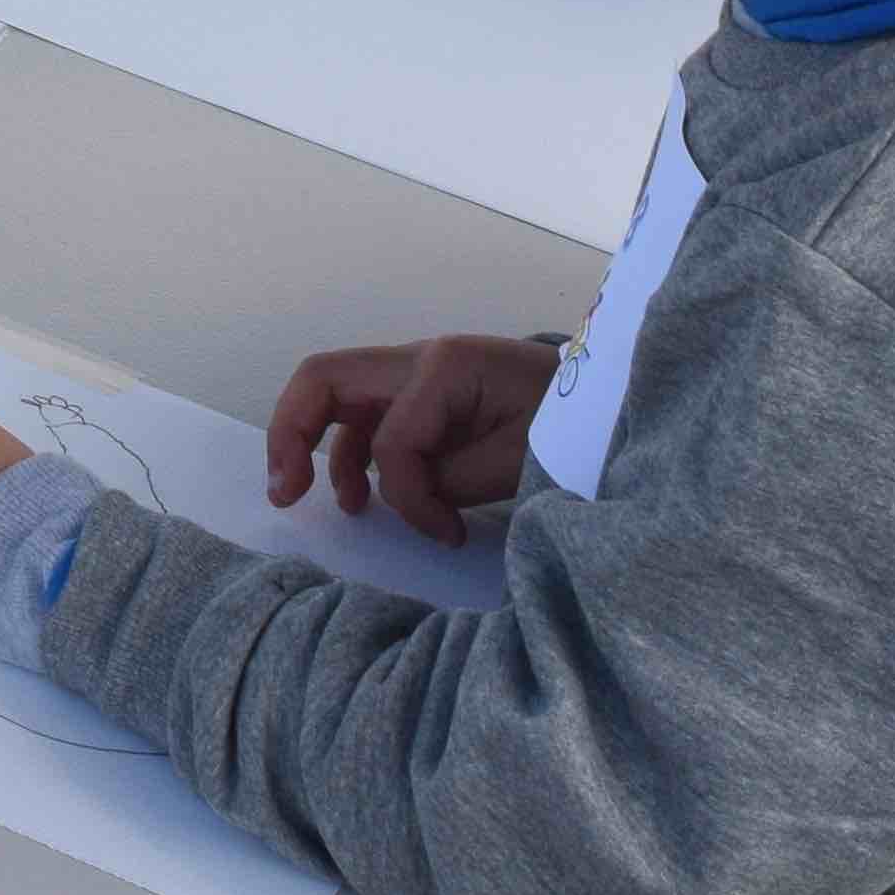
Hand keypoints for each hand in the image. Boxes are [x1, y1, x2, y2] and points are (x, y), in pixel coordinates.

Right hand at [265, 334, 559, 542]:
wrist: (610, 398)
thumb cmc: (571, 423)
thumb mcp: (517, 458)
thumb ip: (448, 479)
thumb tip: (404, 499)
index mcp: (443, 367)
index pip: (392, 440)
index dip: (406, 497)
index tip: (446, 534)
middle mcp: (418, 359)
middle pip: (323, 381)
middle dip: (290, 435)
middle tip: (285, 494)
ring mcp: (419, 374)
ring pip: (338, 400)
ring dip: (321, 449)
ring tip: (342, 509)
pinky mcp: (427, 396)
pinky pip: (370, 419)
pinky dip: (358, 456)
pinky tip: (369, 496)